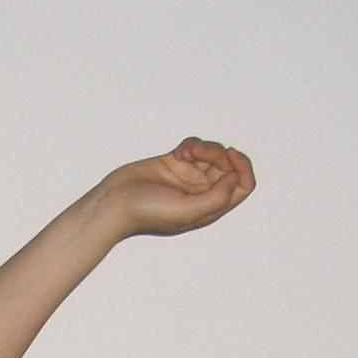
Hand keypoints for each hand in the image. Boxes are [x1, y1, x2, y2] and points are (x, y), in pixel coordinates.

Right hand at [96, 137, 256, 239]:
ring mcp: (188, 177)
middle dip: (218, 154)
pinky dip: (192, 144)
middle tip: (197, 155)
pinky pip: (195, 146)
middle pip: (228, 166)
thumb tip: (234, 178)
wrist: (114, 204)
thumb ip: (216, 198)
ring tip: (184, 152)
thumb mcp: (188, 212)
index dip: (243, 168)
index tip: (230, 155)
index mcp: (210, 207)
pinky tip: (178, 151)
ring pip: (212, 153)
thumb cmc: (147, 213)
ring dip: (204, 147)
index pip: (242, 186)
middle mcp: (202, 192)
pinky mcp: (174, 163)